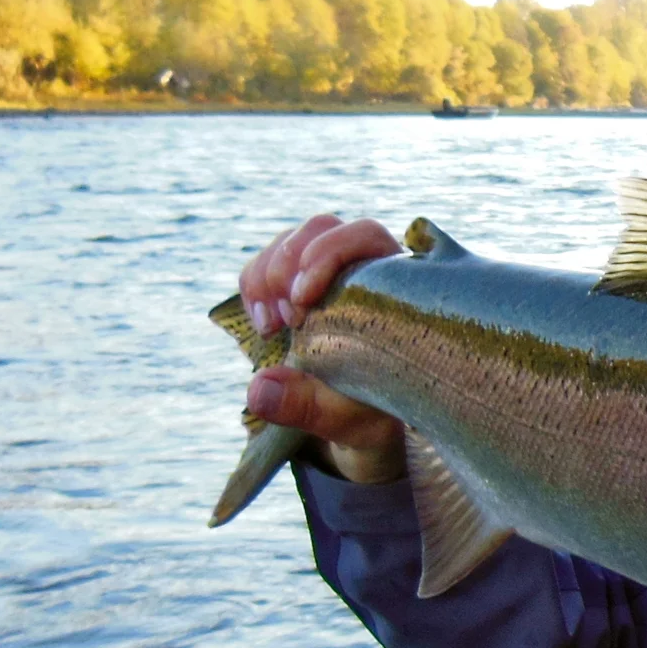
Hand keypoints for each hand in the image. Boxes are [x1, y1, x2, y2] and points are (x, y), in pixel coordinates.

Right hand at [238, 215, 405, 481]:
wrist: (361, 416)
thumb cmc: (371, 412)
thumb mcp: (345, 418)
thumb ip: (306, 404)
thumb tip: (259, 389)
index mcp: (393, 284)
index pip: (365, 235)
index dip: (329, 254)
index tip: (303, 299)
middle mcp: (361, 266)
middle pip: (320, 230)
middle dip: (290, 267)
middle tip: (288, 322)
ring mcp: (325, 271)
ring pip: (289, 243)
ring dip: (267, 278)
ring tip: (274, 328)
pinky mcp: (294, 284)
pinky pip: (263, 265)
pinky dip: (253, 289)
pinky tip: (266, 326)